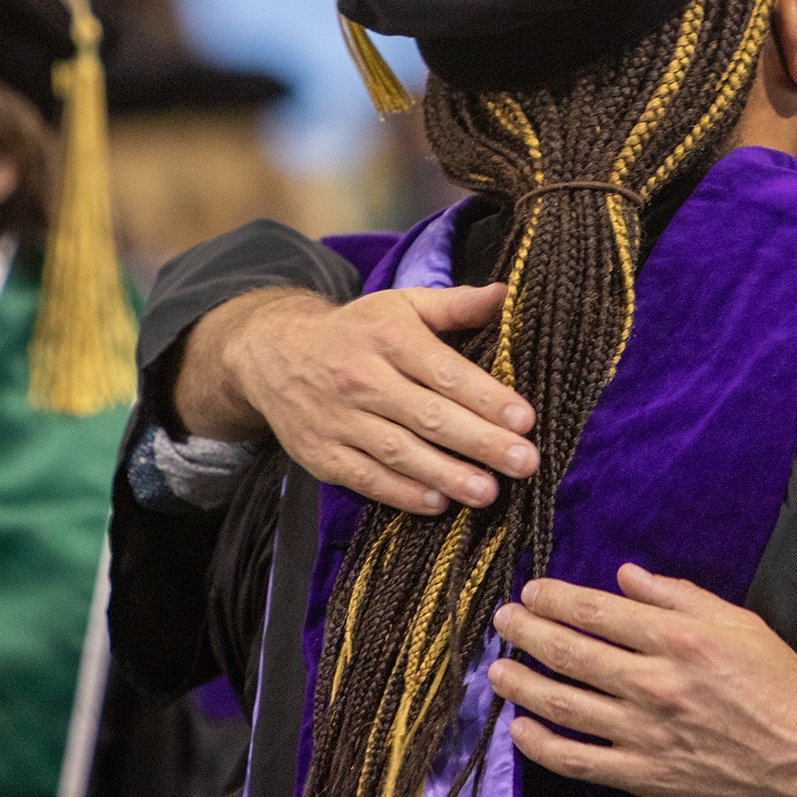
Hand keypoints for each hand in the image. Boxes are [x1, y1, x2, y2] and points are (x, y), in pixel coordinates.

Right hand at [174, 285, 536, 513]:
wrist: (271, 353)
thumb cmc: (357, 329)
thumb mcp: (402, 304)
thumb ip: (455, 304)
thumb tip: (505, 294)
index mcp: (388, 336)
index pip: (444, 371)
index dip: (486, 397)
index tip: (525, 419)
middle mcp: (361, 378)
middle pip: (428, 416)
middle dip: (480, 441)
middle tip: (524, 461)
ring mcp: (337, 419)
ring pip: (399, 452)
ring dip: (446, 475)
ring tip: (489, 491)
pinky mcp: (320, 454)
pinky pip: (365, 478)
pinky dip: (401, 493)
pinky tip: (438, 503)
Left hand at [489, 565, 796, 796]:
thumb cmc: (782, 687)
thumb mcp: (742, 624)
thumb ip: (682, 596)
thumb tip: (626, 575)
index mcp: (679, 638)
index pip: (598, 611)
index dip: (556, 598)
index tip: (532, 591)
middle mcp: (654, 682)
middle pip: (570, 651)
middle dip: (527, 631)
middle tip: (503, 620)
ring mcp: (644, 732)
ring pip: (562, 703)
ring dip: (521, 682)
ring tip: (497, 669)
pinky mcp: (642, 775)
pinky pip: (577, 760)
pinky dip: (541, 745)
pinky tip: (520, 729)